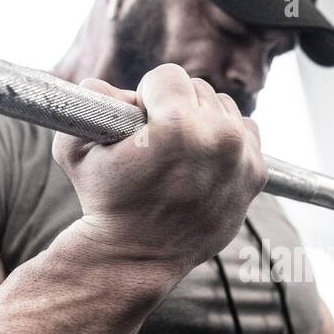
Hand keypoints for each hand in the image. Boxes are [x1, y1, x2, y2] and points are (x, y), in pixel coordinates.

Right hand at [52, 64, 266, 273]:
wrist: (138, 257)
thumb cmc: (105, 204)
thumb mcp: (77, 151)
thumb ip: (88, 103)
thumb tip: (101, 84)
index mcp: (178, 127)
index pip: (168, 76)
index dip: (147, 96)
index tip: (140, 122)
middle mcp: (219, 139)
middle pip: (198, 89)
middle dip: (175, 107)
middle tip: (157, 142)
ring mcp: (242, 159)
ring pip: (224, 108)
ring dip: (202, 121)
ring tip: (179, 154)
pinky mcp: (256, 175)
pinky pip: (246, 132)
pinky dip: (227, 139)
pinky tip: (204, 161)